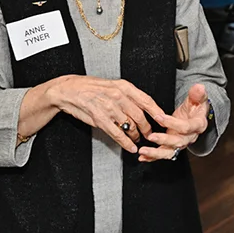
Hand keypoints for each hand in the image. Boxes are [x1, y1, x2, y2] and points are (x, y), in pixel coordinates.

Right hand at [50, 76, 165, 153]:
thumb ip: (126, 95)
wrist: (69, 90)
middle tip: (149, 134)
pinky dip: (125, 143)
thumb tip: (141, 106)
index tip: (164, 119)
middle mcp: (118, 95)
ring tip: (137, 140)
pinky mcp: (100, 119)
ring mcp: (109, 107)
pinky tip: (130, 147)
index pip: (146, 100)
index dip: (157, 111)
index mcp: (123, 86)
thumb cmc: (90, 88)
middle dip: (147, 128)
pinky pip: (117, 134)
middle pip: (140, 116)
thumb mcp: (112, 86)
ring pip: (130, 126)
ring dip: (135, 136)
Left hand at [138, 83, 208, 161]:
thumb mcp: (198, 98)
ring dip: (155, 153)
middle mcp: (190, 137)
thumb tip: (199, 88)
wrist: (195, 115)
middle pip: (178, 143)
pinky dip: (152, 157)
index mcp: (197, 125)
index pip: (186, 127)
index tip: (159, 117)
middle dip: (163, 140)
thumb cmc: (196, 107)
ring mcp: (180, 143)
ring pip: (169, 152)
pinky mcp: (172, 146)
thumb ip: (198, 94)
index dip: (173, 123)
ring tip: (143, 151)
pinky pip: (163, 153)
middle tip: (151, 137)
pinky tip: (142, 157)